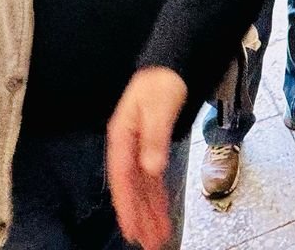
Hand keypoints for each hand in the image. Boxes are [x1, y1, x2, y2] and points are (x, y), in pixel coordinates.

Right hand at [107, 66, 188, 249]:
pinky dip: (157, 196)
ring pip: (142, 186)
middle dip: (139, 216)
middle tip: (146, 241)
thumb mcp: (159, 106)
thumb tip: (151, 166)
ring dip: (149, 211)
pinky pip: (153, 178)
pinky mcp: (151, 148)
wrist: (172, 63)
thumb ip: (154, 137)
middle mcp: (128, 145)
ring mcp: (139, 148)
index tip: (131, 227)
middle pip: (131, 187)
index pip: (122, 177)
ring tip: (155, 235)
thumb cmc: (162, 79)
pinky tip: (160, 211)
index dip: (126, 204)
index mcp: (122, 135)